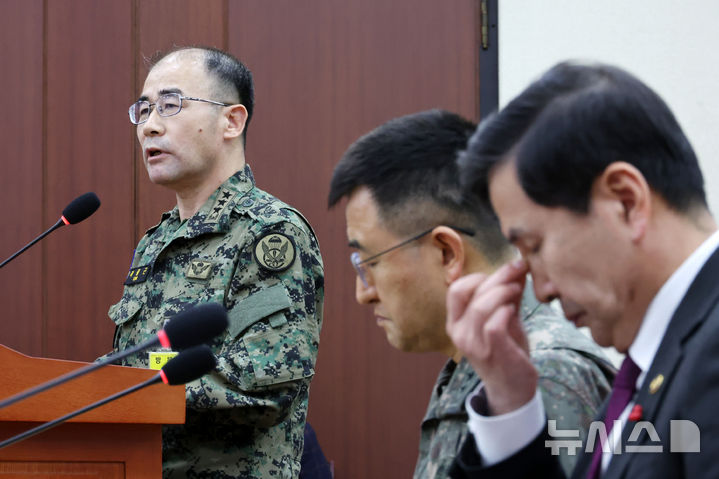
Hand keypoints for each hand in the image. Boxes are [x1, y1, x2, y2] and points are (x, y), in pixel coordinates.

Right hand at [446, 259, 537, 414]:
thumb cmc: (507, 349)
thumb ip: (507, 295)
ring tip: (517, 290)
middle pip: (470, 293)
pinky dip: (505, 312)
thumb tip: (518, 266)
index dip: (479, 276)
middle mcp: (458, 332)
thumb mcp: (504, 318)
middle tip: (518, 270)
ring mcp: (473, 344)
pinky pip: (493, 325)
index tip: (502, 273)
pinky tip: (514, 311)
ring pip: (481, 307)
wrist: (513, 386)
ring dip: (503, 292)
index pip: (456, 289)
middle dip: (498, 276)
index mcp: (456, 322)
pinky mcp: (491, 352)